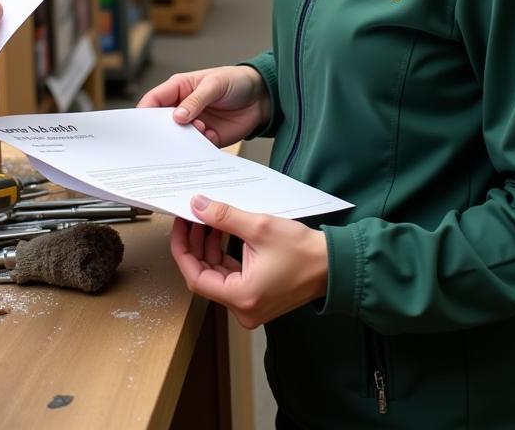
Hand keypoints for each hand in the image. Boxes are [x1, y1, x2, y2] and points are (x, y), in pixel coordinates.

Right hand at [138, 65, 269, 146]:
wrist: (262, 97)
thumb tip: (177, 116)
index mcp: (178, 89)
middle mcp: (183, 108)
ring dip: (184, 139)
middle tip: (166, 137)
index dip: (144, 113)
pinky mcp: (208, 138)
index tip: (142, 126)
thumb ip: (196, 100)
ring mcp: (194, 124)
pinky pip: (197, 148)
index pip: (154, 100)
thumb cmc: (236, 81)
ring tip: (201, 129)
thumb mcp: (214, 84)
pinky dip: (199, 147)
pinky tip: (210, 137)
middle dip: (162, 131)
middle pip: (162, 123)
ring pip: (178, 138)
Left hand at [170, 196, 328, 329]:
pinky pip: (231, 275)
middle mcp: (243, 308)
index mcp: (242, 297)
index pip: (196, 278)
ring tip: (208, 219)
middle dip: (196, 244)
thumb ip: (224, 216)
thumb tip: (197, 205)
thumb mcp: (259, 227)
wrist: (334, 264)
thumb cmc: (303, 251)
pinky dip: (224, 254)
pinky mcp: (257, 297)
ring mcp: (250, 305)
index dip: (183, 249)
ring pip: (217, 274)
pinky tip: (222, 231)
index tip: (179, 226)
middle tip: (192, 216)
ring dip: (209, 247)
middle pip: (205, 276)